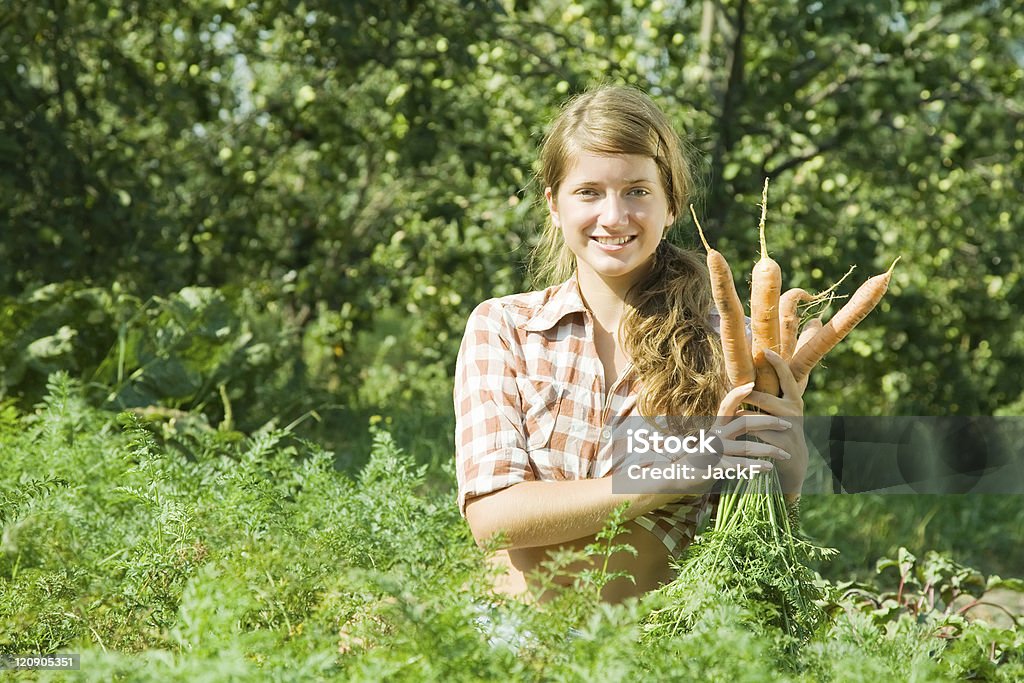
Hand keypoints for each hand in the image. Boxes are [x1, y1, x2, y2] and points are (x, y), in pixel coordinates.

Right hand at [698, 382, 795, 476]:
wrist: (680, 476)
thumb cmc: (704, 456)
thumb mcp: (716, 438)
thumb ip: (729, 428)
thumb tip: (748, 416)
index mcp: (717, 425)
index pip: (727, 404)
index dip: (737, 393)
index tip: (752, 383)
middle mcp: (715, 434)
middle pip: (744, 422)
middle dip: (769, 422)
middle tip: (789, 425)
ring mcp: (714, 450)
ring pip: (746, 447)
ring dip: (768, 450)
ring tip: (785, 454)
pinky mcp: (713, 466)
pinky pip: (738, 465)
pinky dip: (754, 466)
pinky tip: (768, 468)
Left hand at [740, 348, 808, 494]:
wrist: (795, 461)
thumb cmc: (784, 428)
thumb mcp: (786, 409)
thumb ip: (776, 393)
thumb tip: (759, 368)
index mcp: (795, 399)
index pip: (787, 376)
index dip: (778, 362)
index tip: (765, 350)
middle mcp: (794, 411)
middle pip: (764, 398)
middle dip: (746, 395)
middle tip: (732, 391)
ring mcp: (789, 427)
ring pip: (756, 416)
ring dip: (740, 414)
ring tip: (732, 413)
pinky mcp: (781, 443)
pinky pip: (754, 432)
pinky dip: (742, 430)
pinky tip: (734, 429)